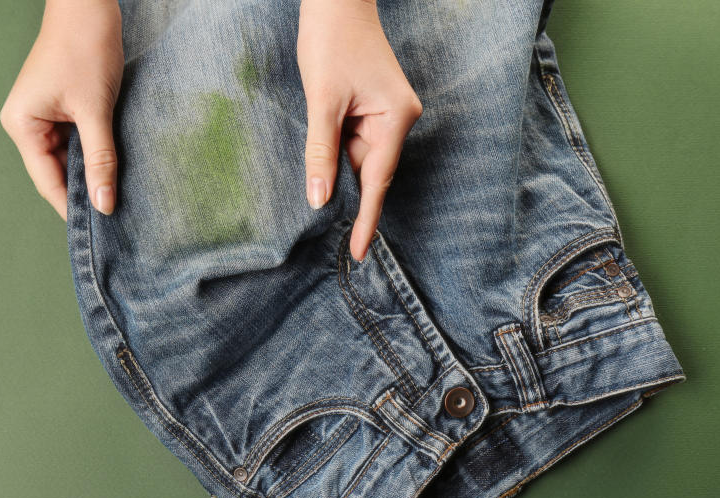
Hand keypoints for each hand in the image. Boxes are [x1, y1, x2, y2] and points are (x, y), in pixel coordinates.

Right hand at [0, 0, 123, 220]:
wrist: (89, 8)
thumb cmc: (85, 49)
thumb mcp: (96, 110)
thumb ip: (101, 159)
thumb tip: (104, 203)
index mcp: (22, 125)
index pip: (47, 180)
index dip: (72, 207)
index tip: (98, 231)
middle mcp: (26, 124)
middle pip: (57, 173)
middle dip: (84, 192)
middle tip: (115, 217)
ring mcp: (42, 117)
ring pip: (69, 160)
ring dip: (91, 174)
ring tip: (118, 197)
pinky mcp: (61, 110)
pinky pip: (77, 143)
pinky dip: (94, 156)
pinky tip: (114, 169)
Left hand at [297, 0, 422, 261]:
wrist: (336, 1)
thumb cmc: (331, 42)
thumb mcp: (321, 101)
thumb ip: (320, 152)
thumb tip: (319, 198)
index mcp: (396, 119)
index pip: (378, 181)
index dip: (366, 219)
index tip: (359, 251)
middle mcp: (399, 119)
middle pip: (369, 169)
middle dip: (344, 179)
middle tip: (320, 185)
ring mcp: (389, 113)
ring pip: (360, 155)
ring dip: (337, 155)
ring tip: (320, 124)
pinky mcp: (376, 107)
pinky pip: (356, 139)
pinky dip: (338, 144)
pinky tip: (325, 130)